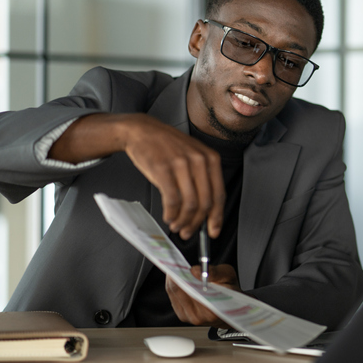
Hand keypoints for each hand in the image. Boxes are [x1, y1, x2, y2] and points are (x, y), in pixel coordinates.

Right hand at [49, 113, 224, 239]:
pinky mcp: (163, 169)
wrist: (143, 130)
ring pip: (189, 204)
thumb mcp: (193, 156)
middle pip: (205, 203)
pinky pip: (172, 200)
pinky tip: (168, 217)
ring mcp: (181, 165)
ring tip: (177, 226)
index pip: (219, 194)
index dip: (217, 217)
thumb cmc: (168, 146)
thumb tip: (206, 210)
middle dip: (197, 223)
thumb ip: (202, 179)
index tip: (213, 231)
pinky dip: (171, 214)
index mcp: (210, 158)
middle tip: (189, 232)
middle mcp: (199, 161)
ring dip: (183, 221)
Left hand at [166, 264, 240, 325]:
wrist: (233, 307)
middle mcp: (197, 316)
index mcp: (210, 309)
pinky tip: (179, 279)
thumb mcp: (229, 275)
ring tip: (177, 269)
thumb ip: (214, 272)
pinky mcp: (183, 315)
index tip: (176, 264)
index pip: (186, 290)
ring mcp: (189, 316)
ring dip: (174, 280)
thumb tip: (195, 270)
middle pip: (176, 290)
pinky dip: (175, 286)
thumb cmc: (232, 292)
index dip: (178, 275)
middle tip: (174, 262)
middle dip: (174, 275)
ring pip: (173, 293)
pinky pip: (173, 297)